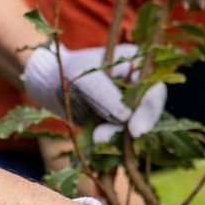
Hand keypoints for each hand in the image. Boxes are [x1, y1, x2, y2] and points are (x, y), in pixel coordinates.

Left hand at [22, 43, 165, 139]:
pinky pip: (122, 135)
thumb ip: (104, 92)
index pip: (154, 88)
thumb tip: (126, 115)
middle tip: (109, 136)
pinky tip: (95, 139)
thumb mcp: (83, 77)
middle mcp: (138, 85)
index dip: (149, 109)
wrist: (51, 86)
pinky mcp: (119, 120)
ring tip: (96, 137)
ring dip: (117, 135)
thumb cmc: (68, 72)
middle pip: (148, 111)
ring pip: (135, 127)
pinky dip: (110, 140)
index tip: (135, 130)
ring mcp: (129, 104)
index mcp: (136, 64)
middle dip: (132, 128)